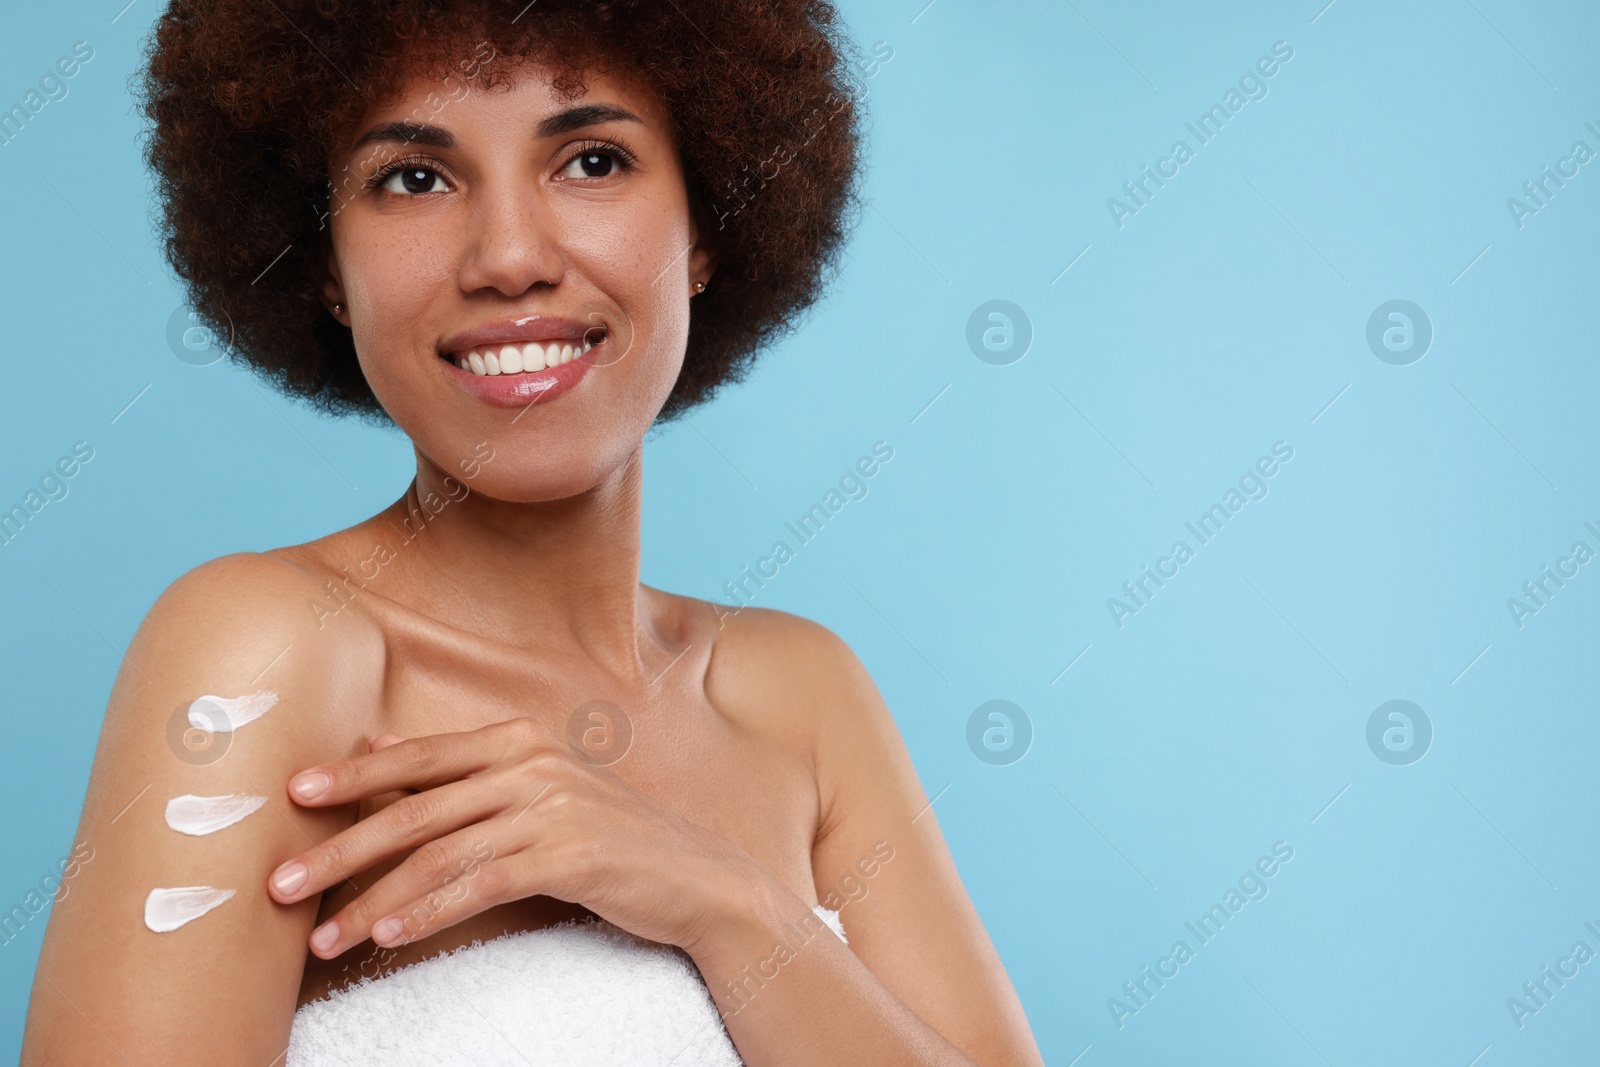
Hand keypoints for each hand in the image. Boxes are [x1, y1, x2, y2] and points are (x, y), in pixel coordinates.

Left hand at [265, 716, 763, 960]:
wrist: (694, 875)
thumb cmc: (606, 834)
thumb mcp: (537, 786)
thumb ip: (461, 766)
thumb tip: (379, 741)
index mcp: (518, 739)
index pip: (418, 755)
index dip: (352, 775)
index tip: (292, 794)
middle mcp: (533, 764)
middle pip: (415, 809)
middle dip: (340, 849)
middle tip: (280, 884)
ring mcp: (553, 808)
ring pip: (439, 855)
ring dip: (372, 900)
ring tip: (324, 938)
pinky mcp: (571, 855)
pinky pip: (482, 885)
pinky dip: (429, 912)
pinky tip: (390, 936)